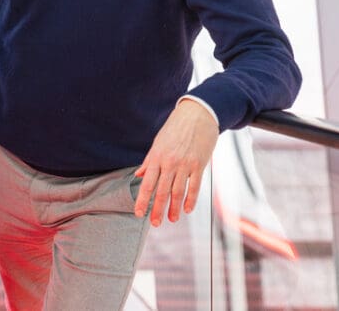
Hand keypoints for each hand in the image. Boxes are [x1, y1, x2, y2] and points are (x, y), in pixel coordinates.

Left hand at [134, 98, 218, 226]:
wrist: (197, 115)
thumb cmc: (175, 128)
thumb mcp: (158, 142)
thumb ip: (149, 161)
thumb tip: (139, 175)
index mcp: (157, 157)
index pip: (147, 183)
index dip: (142, 200)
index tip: (138, 213)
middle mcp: (170, 163)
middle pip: (162, 191)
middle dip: (157, 209)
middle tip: (155, 223)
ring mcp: (185, 165)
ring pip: (178, 191)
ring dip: (174, 208)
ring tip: (171, 219)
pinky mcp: (199, 165)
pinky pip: (194, 186)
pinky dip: (190, 199)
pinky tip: (186, 209)